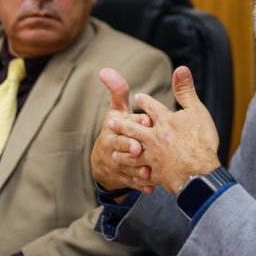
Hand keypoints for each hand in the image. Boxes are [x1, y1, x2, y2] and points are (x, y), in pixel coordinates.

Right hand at [91, 68, 154, 194]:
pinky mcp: (121, 178)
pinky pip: (130, 182)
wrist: (104, 162)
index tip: (148, 120)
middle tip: (141, 148)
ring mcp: (116, 163)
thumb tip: (105, 70)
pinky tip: (151, 186)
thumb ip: (117, 91)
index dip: (135, 122)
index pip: (123, 123)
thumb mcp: (115, 111)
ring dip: (137, 168)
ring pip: (126, 165)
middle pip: (121, 146)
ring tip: (149, 170)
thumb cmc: (116, 130)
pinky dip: (140, 184)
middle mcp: (112, 145)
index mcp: (113, 127)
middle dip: (131, 147)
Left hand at [113, 66, 219, 192]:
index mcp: (164, 121)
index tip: (138, 97)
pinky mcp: (156, 175)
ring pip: (133, 154)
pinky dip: (137, 176)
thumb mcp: (196, 111)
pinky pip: (143, 175)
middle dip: (122, 126)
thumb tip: (180, 68)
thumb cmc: (201, 140)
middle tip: (110, 123)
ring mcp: (153, 157)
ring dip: (123, 153)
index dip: (144, 101)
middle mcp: (154, 138)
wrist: (200, 174)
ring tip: (115, 153)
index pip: (151, 107)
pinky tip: (133, 177)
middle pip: (134, 130)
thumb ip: (185, 90)